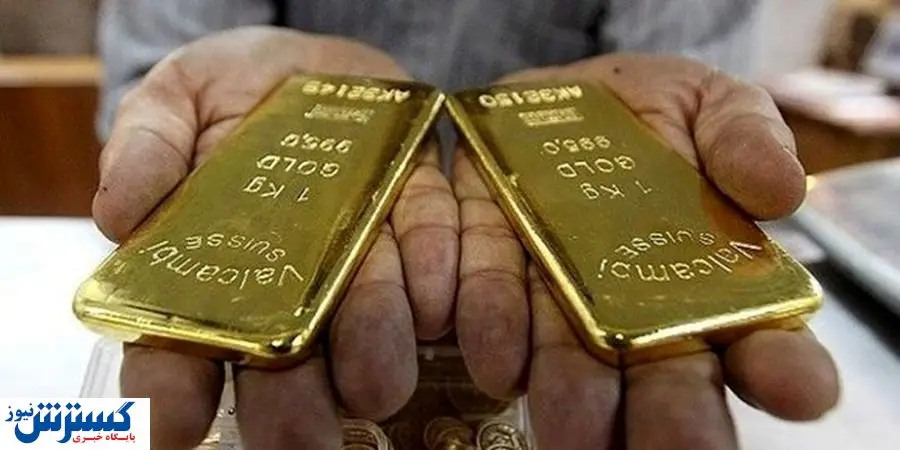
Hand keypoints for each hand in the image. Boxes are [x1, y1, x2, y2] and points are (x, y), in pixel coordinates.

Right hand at [94, 27, 457, 448]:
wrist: (325, 65)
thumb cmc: (238, 87)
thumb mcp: (180, 96)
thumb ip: (148, 142)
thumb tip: (118, 211)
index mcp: (215, 273)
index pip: (178, 348)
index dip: (172, 392)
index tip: (173, 426)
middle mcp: (293, 291)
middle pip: (284, 369)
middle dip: (289, 410)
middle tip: (299, 442)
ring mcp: (363, 267)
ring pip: (369, 330)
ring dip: (373, 359)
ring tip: (378, 385)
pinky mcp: (424, 231)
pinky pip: (438, 258)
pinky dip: (439, 281)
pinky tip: (437, 307)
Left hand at [453, 54, 840, 448]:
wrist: (548, 96)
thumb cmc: (647, 108)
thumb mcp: (707, 102)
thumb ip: (743, 135)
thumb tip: (779, 190)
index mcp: (708, 278)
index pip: (760, 336)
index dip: (784, 367)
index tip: (800, 387)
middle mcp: (634, 310)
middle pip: (662, 377)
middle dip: (668, 415)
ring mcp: (556, 298)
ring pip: (570, 359)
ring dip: (573, 394)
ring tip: (571, 428)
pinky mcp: (488, 269)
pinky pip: (487, 299)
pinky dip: (491, 326)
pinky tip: (496, 363)